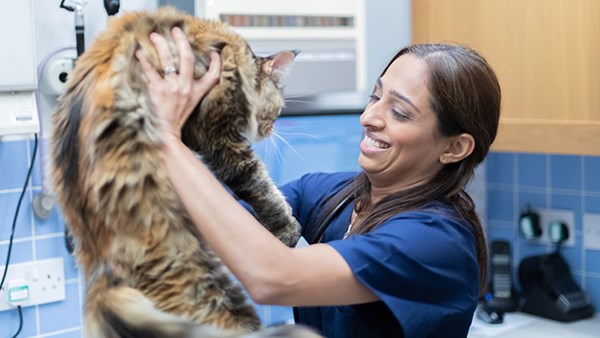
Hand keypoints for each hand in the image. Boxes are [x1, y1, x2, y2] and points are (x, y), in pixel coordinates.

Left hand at [136, 26, 220, 141]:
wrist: (165, 134)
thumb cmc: (176, 119)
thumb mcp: (191, 105)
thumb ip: (193, 90)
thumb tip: (187, 76)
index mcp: (196, 92)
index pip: (213, 75)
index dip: (216, 62)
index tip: (215, 53)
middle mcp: (186, 88)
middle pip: (187, 58)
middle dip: (182, 40)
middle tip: (176, 30)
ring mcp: (172, 88)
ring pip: (168, 60)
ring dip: (161, 45)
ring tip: (154, 37)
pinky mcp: (157, 90)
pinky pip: (150, 70)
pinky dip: (144, 60)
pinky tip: (139, 54)